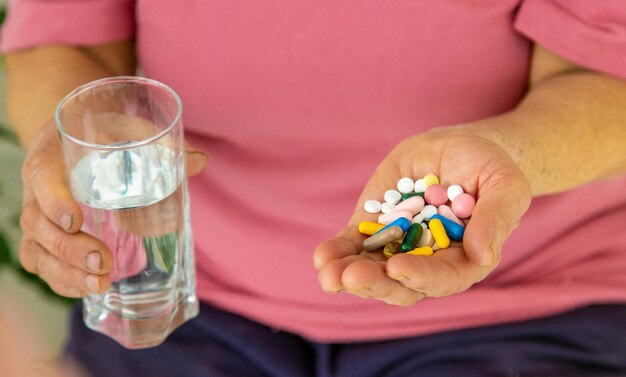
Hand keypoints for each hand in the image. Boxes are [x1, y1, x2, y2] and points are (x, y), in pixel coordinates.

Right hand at [18, 121, 206, 297]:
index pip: (41, 175)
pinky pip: (40, 264)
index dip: (53, 200)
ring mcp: (38, 216)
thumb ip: (159, 143)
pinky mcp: (45, 238)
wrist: (76, 139)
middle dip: (68, 249)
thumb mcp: (128, 130)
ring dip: (64, 272)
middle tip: (103, 262)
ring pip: (35, 250)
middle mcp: (37, 188)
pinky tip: (88, 289)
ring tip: (99, 284)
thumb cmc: (104, 134)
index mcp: (53, 153)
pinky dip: (61, 281)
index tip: (76, 221)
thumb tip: (199, 161)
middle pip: (37, 223)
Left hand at [313, 126, 530, 305]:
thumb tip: (482, 256)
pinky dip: (337, 252)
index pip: (443, 278)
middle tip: (352, 278)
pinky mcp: (374, 228)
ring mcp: (397, 246)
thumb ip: (497, 218)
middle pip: (401, 285)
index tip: (398, 268)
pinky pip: (353, 246)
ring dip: (349, 275)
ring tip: (329, 274)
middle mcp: (427, 261)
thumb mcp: (504, 184)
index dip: (421, 277)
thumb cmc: (488, 167)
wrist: (456, 148)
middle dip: (376, 283)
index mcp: (464, 260)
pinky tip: (321, 257)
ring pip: (372, 271)